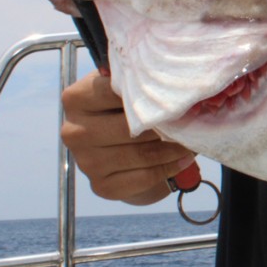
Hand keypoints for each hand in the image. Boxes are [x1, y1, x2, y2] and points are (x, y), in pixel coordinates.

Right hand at [60, 72, 196, 205]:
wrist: (121, 150)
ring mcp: (85, 161)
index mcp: (77, 98)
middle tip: (193, 121)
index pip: (118, 91)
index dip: (153, 94)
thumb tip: (174, 79)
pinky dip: (169, 168)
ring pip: (140, 154)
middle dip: (167, 125)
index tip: (179, 95)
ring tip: (192, 140)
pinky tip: (184, 160)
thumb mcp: (127, 88)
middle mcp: (74, 131)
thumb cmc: (125, 110)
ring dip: (173, 149)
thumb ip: (139, 80)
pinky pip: (143, 178)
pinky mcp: (101, 186)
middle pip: (130, 127)